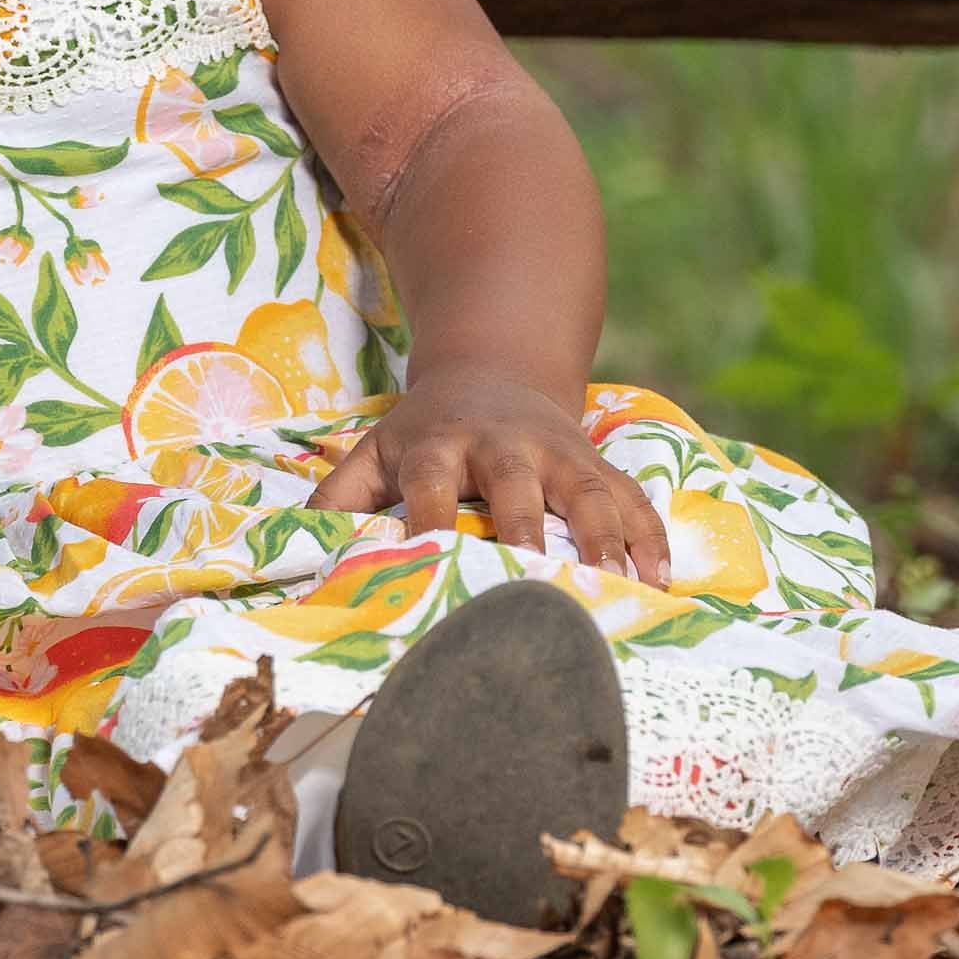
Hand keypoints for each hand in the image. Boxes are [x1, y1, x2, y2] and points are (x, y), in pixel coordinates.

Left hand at [307, 367, 670, 579]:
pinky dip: (648, 535)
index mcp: (440, 444)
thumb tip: (300, 549)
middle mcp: (503, 445)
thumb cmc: (426, 431)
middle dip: (526, 529)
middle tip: (535, 580)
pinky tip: (658, 580)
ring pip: (588, 490)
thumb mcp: (375, 450)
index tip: (431, 563)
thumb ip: (338, 498)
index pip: (431, 483)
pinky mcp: (597, 463)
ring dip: (604, 536)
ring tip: (619, 586)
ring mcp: (558, 452)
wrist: (494, 371)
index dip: (430, 520)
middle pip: (517, 484)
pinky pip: (631, 496)